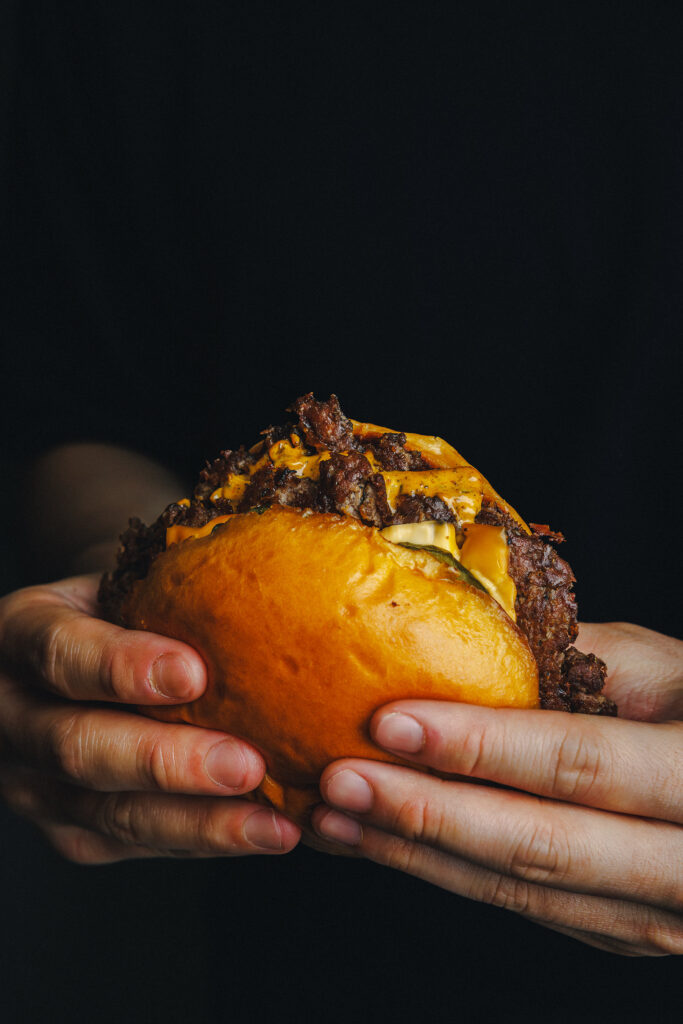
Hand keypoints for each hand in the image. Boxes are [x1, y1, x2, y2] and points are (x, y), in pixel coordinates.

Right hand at [0, 576, 300, 862]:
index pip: (58, 650)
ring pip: (107, 814)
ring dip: (197, 821)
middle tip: (246, 764)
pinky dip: (204, 841)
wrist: (103, 649)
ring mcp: (34, 782)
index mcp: (19, 634)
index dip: (121, 666)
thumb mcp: (136, 577)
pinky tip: (263, 832)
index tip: (194, 673)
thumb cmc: (133, 602)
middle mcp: (12, 714)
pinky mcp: (71, 830)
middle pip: (75, 747)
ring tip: (271, 822)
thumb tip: (271, 580)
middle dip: (165, 762)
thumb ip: (176, 586)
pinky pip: (134, 843)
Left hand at [312, 622, 682, 955]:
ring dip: (420, 856)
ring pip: (526, 891)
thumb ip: (570, 657)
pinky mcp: (621, 931)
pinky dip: (448, 875)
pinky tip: (386, 844)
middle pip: (542, 846)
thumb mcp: (656, 667)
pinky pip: (528, 909)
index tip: (389, 723)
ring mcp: (656, 914)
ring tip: (337, 818)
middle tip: (338, 782)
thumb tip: (459, 630)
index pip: (579, 762)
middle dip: (428, 815)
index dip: (480, 747)